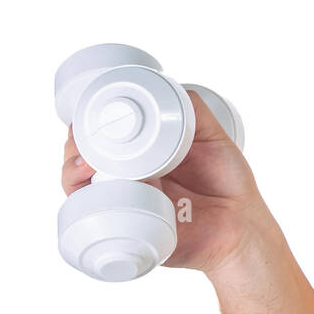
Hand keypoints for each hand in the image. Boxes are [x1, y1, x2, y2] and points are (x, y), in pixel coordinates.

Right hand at [60, 90, 267, 276]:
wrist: (242, 227)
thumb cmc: (229, 184)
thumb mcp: (214, 138)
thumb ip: (195, 111)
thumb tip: (171, 85)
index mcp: (145, 157)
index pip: (102, 139)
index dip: (86, 127)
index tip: (83, 117)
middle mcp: (131, 179)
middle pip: (84, 160)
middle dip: (73, 146)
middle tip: (80, 137)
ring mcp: (128, 203)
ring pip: (81, 187)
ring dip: (72, 170)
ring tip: (85, 162)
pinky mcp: (129, 228)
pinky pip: (94, 219)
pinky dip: (83, 203)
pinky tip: (89, 191)